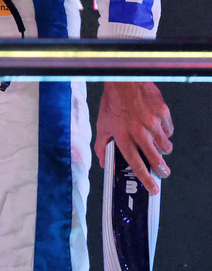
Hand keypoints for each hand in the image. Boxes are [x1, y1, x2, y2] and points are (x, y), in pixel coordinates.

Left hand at [95, 80, 172, 194]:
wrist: (124, 81)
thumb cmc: (112, 103)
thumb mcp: (102, 125)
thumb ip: (102, 145)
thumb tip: (104, 162)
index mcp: (122, 136)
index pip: (135, 164)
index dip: (145, 179)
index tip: (153, 189)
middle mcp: (139, 132)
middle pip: (156, 160)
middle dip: (161, 170)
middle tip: (163, 172)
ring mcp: (153, 124)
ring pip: (166, 146)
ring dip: (162, 148)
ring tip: (155, 142)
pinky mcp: (163, 114)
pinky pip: (169, 130)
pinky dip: (165, 131)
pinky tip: (156, 125)